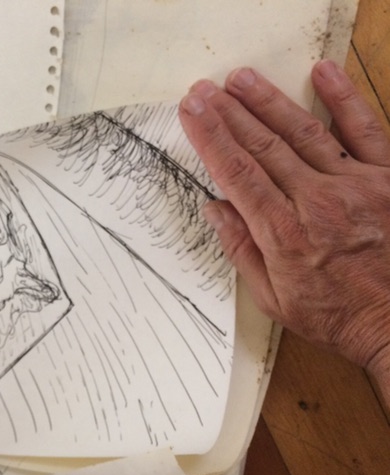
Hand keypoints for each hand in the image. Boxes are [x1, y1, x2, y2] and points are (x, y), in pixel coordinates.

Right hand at [178, 61, 389, 401]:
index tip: (192, 112)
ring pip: (304, 132)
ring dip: (269, 102)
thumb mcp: (272, 297)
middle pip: (264, 146)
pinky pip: (365, 129)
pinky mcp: (386, 177)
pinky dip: (344, 99)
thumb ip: (241, 249)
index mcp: (283, 233)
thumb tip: (215, 208)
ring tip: (242, 78)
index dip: (211, 138)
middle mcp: (317, 201)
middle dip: (229, 114)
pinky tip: (322, 72)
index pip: (237, 172)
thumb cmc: (333, 314)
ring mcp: (355, 184)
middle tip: (204, 89)